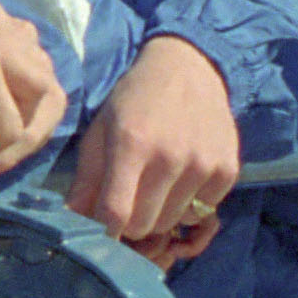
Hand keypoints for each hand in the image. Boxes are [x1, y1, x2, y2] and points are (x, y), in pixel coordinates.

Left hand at [69, 35, 245, 259]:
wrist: (188, 68)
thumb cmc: (135, 101)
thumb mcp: (101, 130)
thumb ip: (86, 180)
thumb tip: (69, 221)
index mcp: (131, 143)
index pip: (115, 212)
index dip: (104, 230)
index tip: (101, 228)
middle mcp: (170, 155)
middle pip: (143, 225)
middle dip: (131, 220)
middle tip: (130, 196)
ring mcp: (203, 164)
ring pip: (171, 223)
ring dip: (160, 212)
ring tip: (157, 181)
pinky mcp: (228, 170)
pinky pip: (200, 212)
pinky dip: (188, 204)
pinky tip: (183, 175)